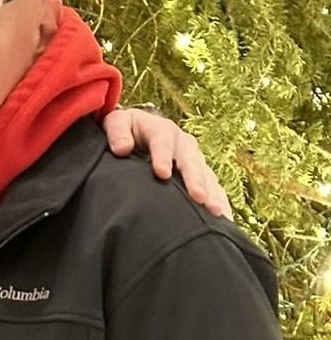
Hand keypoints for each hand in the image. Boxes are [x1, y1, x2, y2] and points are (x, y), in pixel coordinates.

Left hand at [100, 107, 231, 219]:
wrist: (137, 131)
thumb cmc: (124, 130)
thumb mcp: (116, 123)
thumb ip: (117, 132)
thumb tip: (122, 148)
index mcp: (161, 130)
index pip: (162, 141)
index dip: (163, 156)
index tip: (162, 174)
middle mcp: (182, 144)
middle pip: (190, 161)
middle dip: (195, 179)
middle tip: (198, 197)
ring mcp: (193, 159)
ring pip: (205, 175)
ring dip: (211, 193)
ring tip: (215, 211)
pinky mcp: (198, 173)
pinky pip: (212, 186)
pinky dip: (218, 200)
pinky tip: (223, 216)